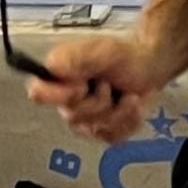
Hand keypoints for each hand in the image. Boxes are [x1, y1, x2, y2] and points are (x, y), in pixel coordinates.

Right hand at [29, 32, 161, 143]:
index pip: (37, 94)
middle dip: (98, 100)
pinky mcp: (104, 133)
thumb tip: (52, 68)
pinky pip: (112, 137)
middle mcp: (67, 102)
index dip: (59, 95)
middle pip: (72, 116)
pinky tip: (132, 105)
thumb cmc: (122, 57)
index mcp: (58, 79)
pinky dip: (129, 120)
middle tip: (110, 83)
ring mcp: (85, 121)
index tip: (82, 85)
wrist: (150, 67)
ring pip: (95, 129)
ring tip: (126, 93)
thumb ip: (75, 58)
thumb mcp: (100, 50)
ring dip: (118, 109)